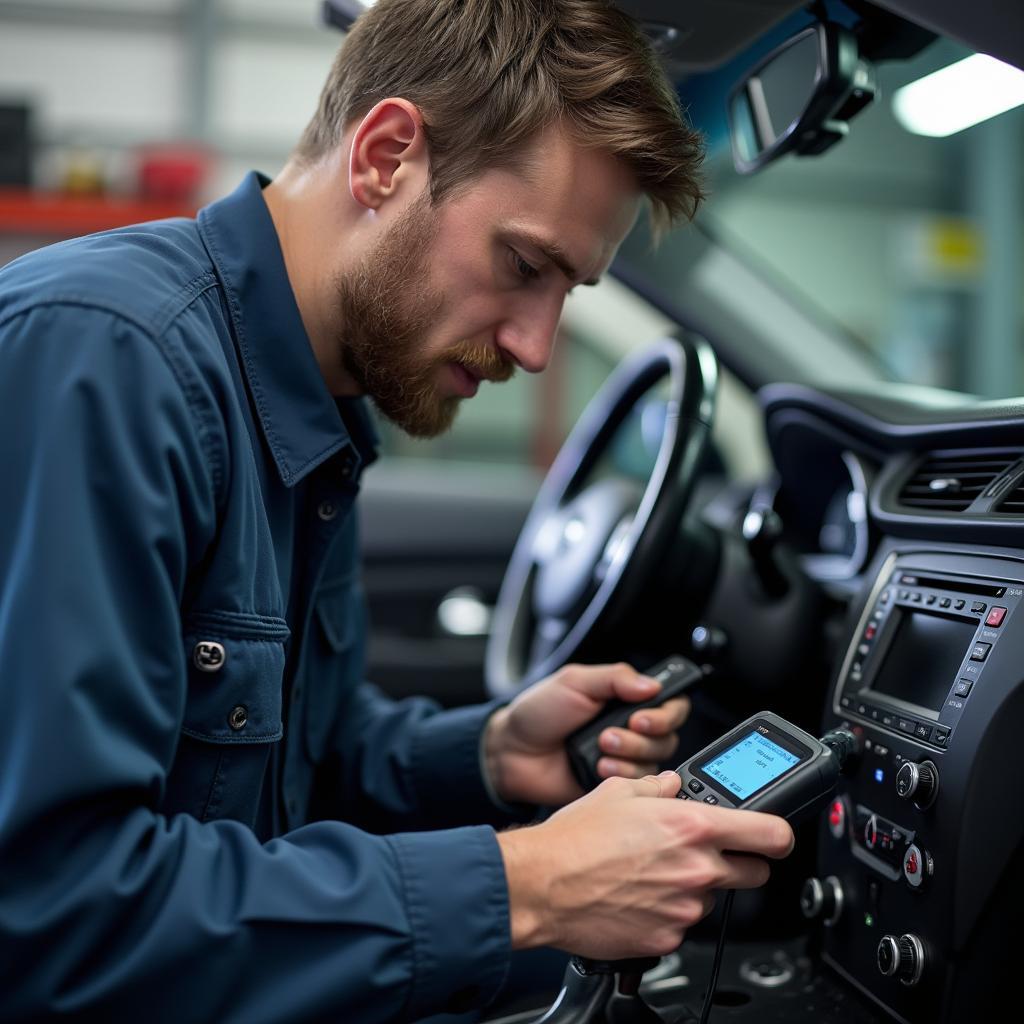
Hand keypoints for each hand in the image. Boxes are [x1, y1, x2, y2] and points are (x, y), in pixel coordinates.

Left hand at [483, 662, 690, 806]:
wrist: (513, 752)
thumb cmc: (540, 713)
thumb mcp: (574, 682)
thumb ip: (615, 678)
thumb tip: (652, 685)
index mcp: (625, 699)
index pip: (670, 704)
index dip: (665, 713)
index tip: (641, 717)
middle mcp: (631, 728)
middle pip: (668, 736)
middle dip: (641, 736)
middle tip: (610, 733)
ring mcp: (625, 757)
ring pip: (656, 761)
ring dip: (629, 754)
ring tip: (599, 748)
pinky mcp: (616, 785)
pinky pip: (639, 785)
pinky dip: (621, 775)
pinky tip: (597, 768)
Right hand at [496, 770, 794, 958]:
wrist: (541, 885)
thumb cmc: (573, 838)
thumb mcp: (617, 792)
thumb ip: (656, 787)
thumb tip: (671, 785)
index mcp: (691, 826)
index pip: (772, 835)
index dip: (779, 835)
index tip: (774, 837)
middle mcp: (696, 869)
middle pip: (755, 874)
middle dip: (740, 863)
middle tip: (708, 853)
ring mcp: (684, 909)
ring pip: (711, 898)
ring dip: (693, 886)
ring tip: (650, 873)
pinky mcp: (666, 940)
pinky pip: (681, 924)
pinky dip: (666, 913)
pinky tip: (636, 897)